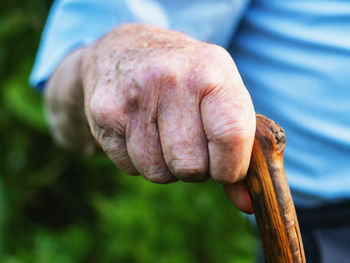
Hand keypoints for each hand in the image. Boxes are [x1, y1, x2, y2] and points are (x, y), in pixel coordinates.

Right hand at [45, 24, 255, 212]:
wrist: (125, 50)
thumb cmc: (184, 80)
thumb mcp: (219, 94)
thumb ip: (240, 149)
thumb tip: (248, 204)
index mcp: (212, 70)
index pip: (231, 136)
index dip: (231, 168)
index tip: (226, 169)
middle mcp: (172, 78)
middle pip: (191, 166)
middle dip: (195, 169)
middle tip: (189, 144)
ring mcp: (134, 95)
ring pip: (159, 173)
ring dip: (166, 166)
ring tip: (162, 134)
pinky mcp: (105, 113)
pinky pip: (130, 168)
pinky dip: (139, 162)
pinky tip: (138, 131)